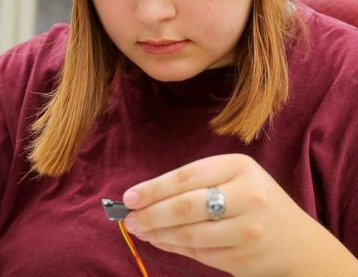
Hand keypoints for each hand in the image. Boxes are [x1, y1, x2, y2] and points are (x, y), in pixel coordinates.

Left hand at [121, 154, 355, 275]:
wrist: (297, 242)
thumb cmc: (253, 201)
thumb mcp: (232, 178)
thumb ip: (192, 183)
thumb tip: (140, 197)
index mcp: (240, 167)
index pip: (186, 177)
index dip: (153, 189)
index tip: (129, 197)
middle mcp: (248, 197)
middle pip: (185, 207)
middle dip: (150, 215)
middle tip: (129, 219)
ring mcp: (248, 230)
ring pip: (189, 234)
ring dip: (157, 234)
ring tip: (140, 230)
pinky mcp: (244, 258)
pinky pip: (198, 253)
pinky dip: (173, 247)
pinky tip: (160, 241)